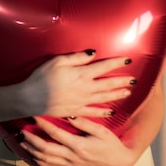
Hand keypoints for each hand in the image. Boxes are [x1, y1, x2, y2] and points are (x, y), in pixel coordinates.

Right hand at [20, 51, 134, 118]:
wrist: (30, 99)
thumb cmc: (41, 77)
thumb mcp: (57, 61)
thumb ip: (76, 57)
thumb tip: (93, 53)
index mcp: (81, 74)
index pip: (104, 67)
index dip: (117, 63)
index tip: (128, 59)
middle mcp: (85, 88)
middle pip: (108, 84)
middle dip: (122, 81)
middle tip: (135, 79)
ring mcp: (81, 101)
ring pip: (104, 98)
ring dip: (117, 95)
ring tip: (128, 93)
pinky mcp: (75, 111)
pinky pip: (94, 112)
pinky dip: (104, 112)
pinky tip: (111, 112)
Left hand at [20, 116, 138, 165]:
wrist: (120, 162)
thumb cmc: (111, 144)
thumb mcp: (100, 131)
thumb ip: (84, 122)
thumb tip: (69, 113)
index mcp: (79, 146)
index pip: (55, 134)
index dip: (43, 125)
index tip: (35, 115)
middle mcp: (72, 157)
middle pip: (45, 150)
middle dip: (31, 140)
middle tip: (22, 131)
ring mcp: (71, 164)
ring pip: (46, 161)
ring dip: (32, 152)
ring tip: (23, 142)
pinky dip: (41, 162)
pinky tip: (34, 156)